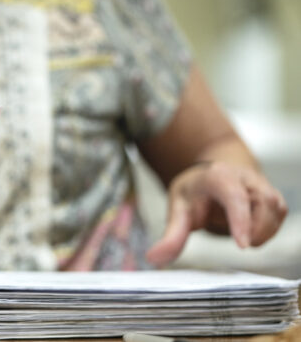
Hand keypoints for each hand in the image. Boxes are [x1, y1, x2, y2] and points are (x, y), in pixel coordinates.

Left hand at [146, 162, 286, 266]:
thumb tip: (155, 258)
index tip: (242, 245)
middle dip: (255, 229)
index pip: (234, 196)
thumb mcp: (178, 208)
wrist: (213, 174)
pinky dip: (268, 231)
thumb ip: (171, 235)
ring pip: (276, 210)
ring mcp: (262, 186)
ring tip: (242, 237)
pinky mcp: (273, 197)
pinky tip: (251, 232)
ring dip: (263, 232)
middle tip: (240, 244)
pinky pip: (279, 215)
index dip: (240, 220)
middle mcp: (244, 178)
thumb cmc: (196, 191)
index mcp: (218, 176)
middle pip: (263, 203)